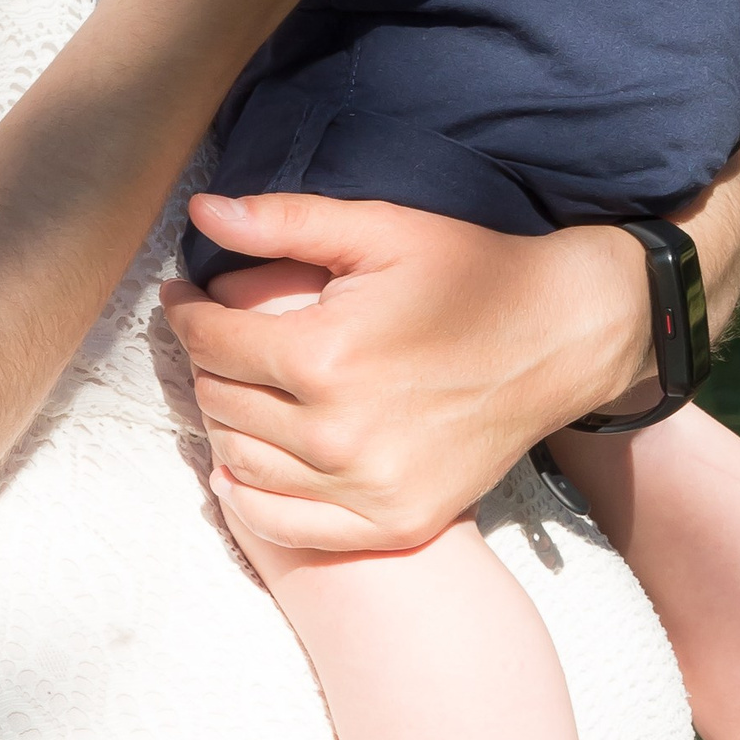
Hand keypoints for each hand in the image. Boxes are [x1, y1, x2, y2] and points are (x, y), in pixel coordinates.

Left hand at [163, 193, 648, 553]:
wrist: (559, 337)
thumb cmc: (468, 272)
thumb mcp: (378, 229)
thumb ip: (283, 221)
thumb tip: (201, 212)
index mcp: (327, 355)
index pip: (211, 342)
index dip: (184, 311)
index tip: (181, 295)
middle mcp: (340, 433)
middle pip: (221, 401)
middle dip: (206, 362)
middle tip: (213, 336)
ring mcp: (370, 488)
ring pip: (243, 463)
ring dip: (223, 422)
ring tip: (233, 387)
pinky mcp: (397, 521)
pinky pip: (288, 527)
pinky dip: (250, 500)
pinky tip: (238, 468)